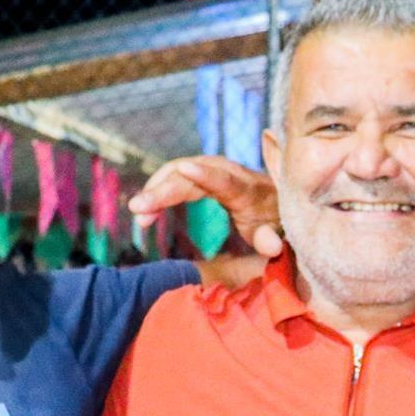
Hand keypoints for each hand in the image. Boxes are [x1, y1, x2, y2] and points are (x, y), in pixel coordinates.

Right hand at [127, 156, 281, 256]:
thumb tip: (273, 246)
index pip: (224, 181)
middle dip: (163, 189)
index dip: (205, 176)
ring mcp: (213, 170)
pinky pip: (177, 177)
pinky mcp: (202, 173)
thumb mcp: (275, 233)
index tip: (184, 169)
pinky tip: (146, 211)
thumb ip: (270, 238)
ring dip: (156, 190)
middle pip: (190, 174)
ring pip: (179, 172)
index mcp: (246, 189)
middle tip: (138, 210)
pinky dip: (160, 191)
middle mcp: (228, 173)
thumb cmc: (273, 220)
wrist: (276, 201)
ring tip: (139, 214)